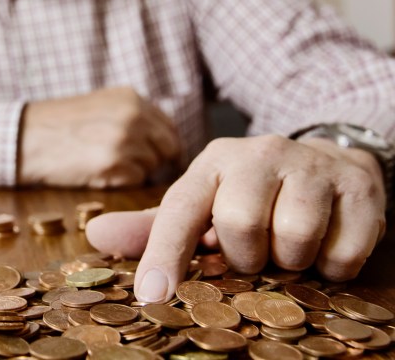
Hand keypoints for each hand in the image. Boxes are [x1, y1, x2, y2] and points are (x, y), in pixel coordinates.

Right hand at [17, 86, 180, 187]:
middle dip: (153, 160)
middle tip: (127, 165)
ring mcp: (125, 138)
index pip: (169, 127)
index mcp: (132, 98)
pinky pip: (135, 180)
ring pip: (151, 166)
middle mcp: (134, 114)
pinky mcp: (114, 162)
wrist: (28, 137)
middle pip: (168, 148)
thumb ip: (134, 115)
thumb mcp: (101, 105)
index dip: (162, 145)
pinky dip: (119, 181)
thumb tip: (164, 138)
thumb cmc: (61, 125)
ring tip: (102, 162)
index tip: (154, 156)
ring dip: (133, 171)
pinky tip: (96, 171)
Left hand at [86, 134, 386, 300]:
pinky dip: (333, 265)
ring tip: (288, 248)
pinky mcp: (357, 185)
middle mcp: (258, 154)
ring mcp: (310, 166)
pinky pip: (343, 250)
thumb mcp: (201, 202)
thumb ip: (153, 226)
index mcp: (212, 163)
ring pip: (295, 236)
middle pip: (240, 225)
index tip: (152, 297)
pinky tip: (325, 247)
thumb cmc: (250, 192)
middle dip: (247, 257)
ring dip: (292, 260)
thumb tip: (94, 234)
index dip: (164, 255)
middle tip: (255, 254)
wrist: (323, 162)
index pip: (180, 210)